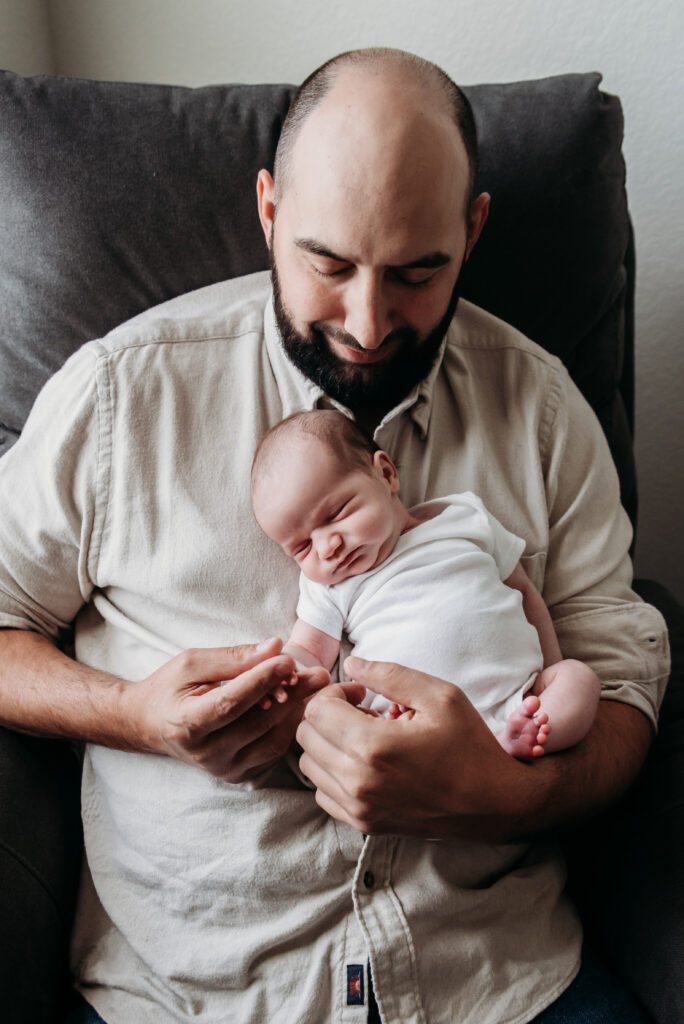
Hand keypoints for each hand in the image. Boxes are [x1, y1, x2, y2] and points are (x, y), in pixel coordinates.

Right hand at [128, 638, 327, 781]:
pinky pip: (272, 752)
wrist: (150, 724)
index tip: (287, 659)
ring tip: (311, 686)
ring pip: (272, 741)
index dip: (261, 681)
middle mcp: (205, 755)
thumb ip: (232, 657)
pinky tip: (297, 704)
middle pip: (257, 723)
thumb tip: (274, 647)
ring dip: (294, 712)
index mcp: (186, 725)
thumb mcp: (191, 663)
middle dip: (291, 694)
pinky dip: (288, 727)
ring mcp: (222, 769)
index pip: (231, 703)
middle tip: (318, 673)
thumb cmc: (169, 689)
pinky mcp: (238, 775)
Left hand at [296, 656, 538, 839]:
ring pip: (308, 765)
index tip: (362, 695)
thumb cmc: (470, 745)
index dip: (335, 692)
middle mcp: (358, 782)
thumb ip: (390, 674)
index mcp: (373, 746)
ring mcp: (359, 808)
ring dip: (328, 744)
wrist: (494, 803)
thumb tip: (352, 663)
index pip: (317, 710)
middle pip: (306, 736)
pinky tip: (363, 763)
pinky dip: (332, 773)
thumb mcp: (440, 696)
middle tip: (361, 711)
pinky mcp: (364, 824)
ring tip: (363, 737)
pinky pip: (322, 793)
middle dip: (327, 715)